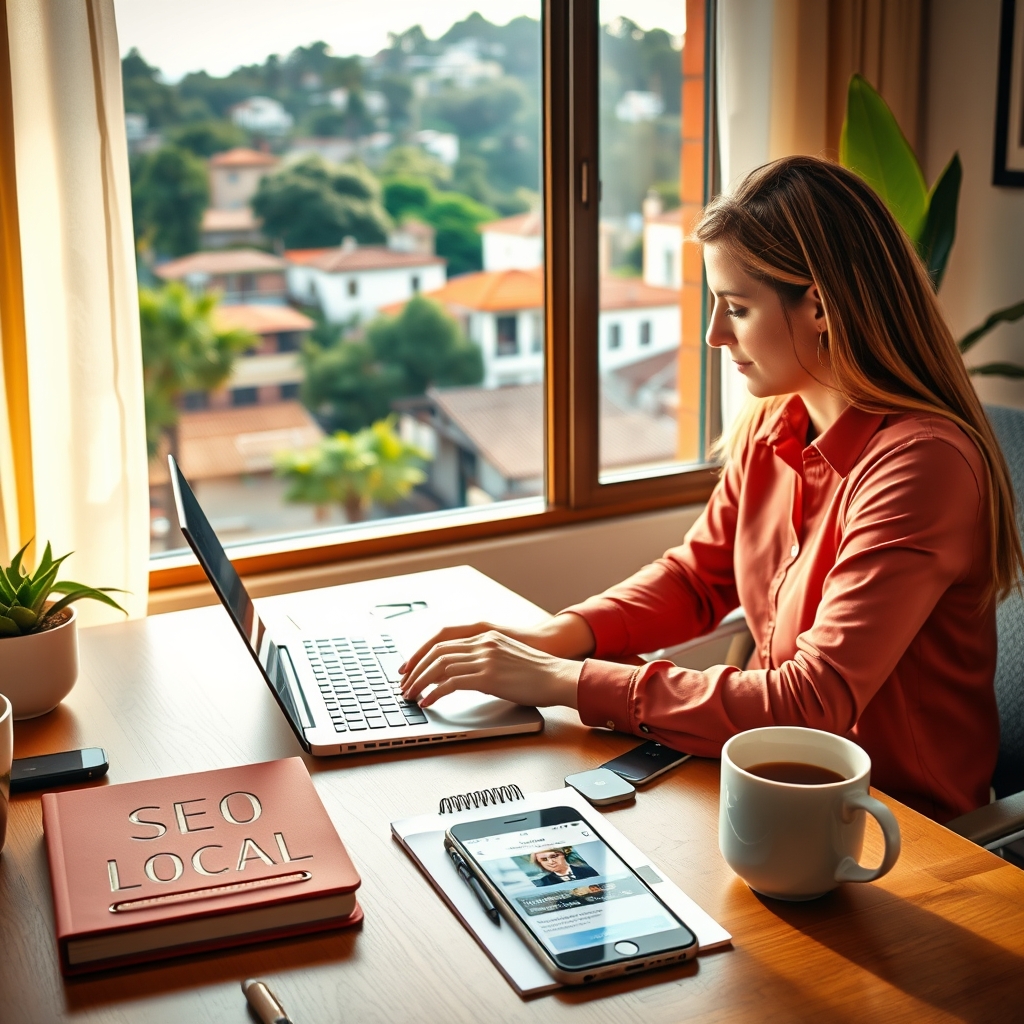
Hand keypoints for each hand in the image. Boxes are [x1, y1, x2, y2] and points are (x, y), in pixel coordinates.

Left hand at [399, 627, 584, 709]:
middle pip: (436, 652)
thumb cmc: (537, 672)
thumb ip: (486, 659)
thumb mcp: (507, 657)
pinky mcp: (488, 676)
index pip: (443, 640)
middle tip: (404, 685)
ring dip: (420, 682)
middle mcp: (482, 643)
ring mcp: (485, 658)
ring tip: (411, 695)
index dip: (421, 654)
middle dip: (415, 669)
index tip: (409, 668)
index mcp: (485, 635)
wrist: (558, 676)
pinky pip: (451, 683)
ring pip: (439, 666)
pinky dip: (434, 692)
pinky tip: (428, 701)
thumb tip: (465, 674)